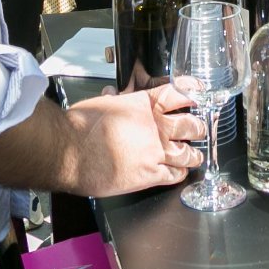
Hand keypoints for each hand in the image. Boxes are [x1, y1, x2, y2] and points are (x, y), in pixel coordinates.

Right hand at [65, 84, 205, 196]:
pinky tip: (180, 172)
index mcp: (144, 105)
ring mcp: (155, 151)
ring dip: (194, 155)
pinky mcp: (150, 175)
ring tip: (195, 156)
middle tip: (198, 130)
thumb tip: (112, 94)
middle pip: (191, 125)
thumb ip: (114, 99)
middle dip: (197, 128)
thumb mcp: (101, 103)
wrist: (70, 151)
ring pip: (189, 153)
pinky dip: (181, 173)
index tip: (199, 95)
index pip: (180, 93)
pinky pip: (175, 175)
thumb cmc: (80, 127)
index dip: (193, 93)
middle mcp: (156, 127)